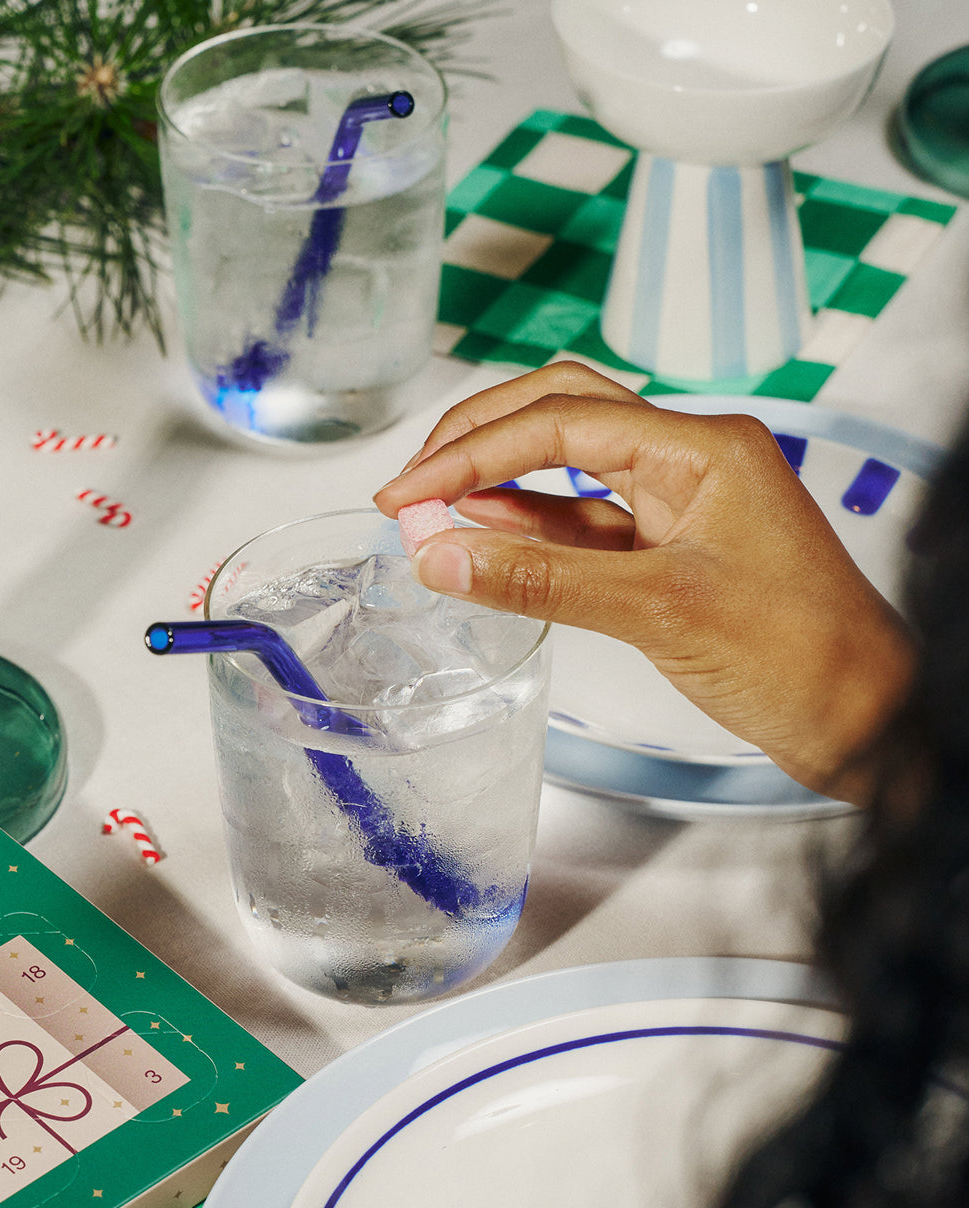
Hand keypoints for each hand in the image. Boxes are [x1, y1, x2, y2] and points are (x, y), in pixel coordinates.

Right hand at [373, 362, 914, 804]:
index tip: (409, 491)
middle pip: (561, 416)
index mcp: (702, 447)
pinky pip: (584, 529)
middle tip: (411, 487)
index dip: (473, 451)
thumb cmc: (805, 658)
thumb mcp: (660, 613)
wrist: (867, 722)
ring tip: (428, 518)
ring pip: (568, 473)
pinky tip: (484, 545)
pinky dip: (530, 536)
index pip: (562, 419)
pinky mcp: (671, 557)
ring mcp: (681, 508)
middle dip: (479, 443)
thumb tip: (445, 555)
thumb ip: (543, 580)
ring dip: (497, 490)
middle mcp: (691, 462)